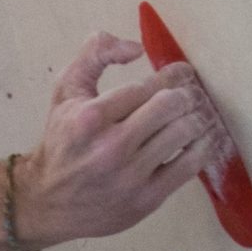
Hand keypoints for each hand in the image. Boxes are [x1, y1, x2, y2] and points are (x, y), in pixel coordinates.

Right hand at [15, 32, 226, 247]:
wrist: (47, 202)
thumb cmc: (62, 142)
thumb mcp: (66, 93)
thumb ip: (94, 56)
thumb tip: (136, 48)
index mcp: (89, 117)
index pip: (146, 86)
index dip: (173, 74)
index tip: (183, 72)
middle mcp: (110, 146)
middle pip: (171, 106)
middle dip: (187, 95)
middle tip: (190, 95)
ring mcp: (130, 175)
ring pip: (185, 133)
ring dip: (198, 118)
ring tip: (197, 115)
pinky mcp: (147, 198)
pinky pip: (190, 166)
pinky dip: (203, 147)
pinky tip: (201, 139)